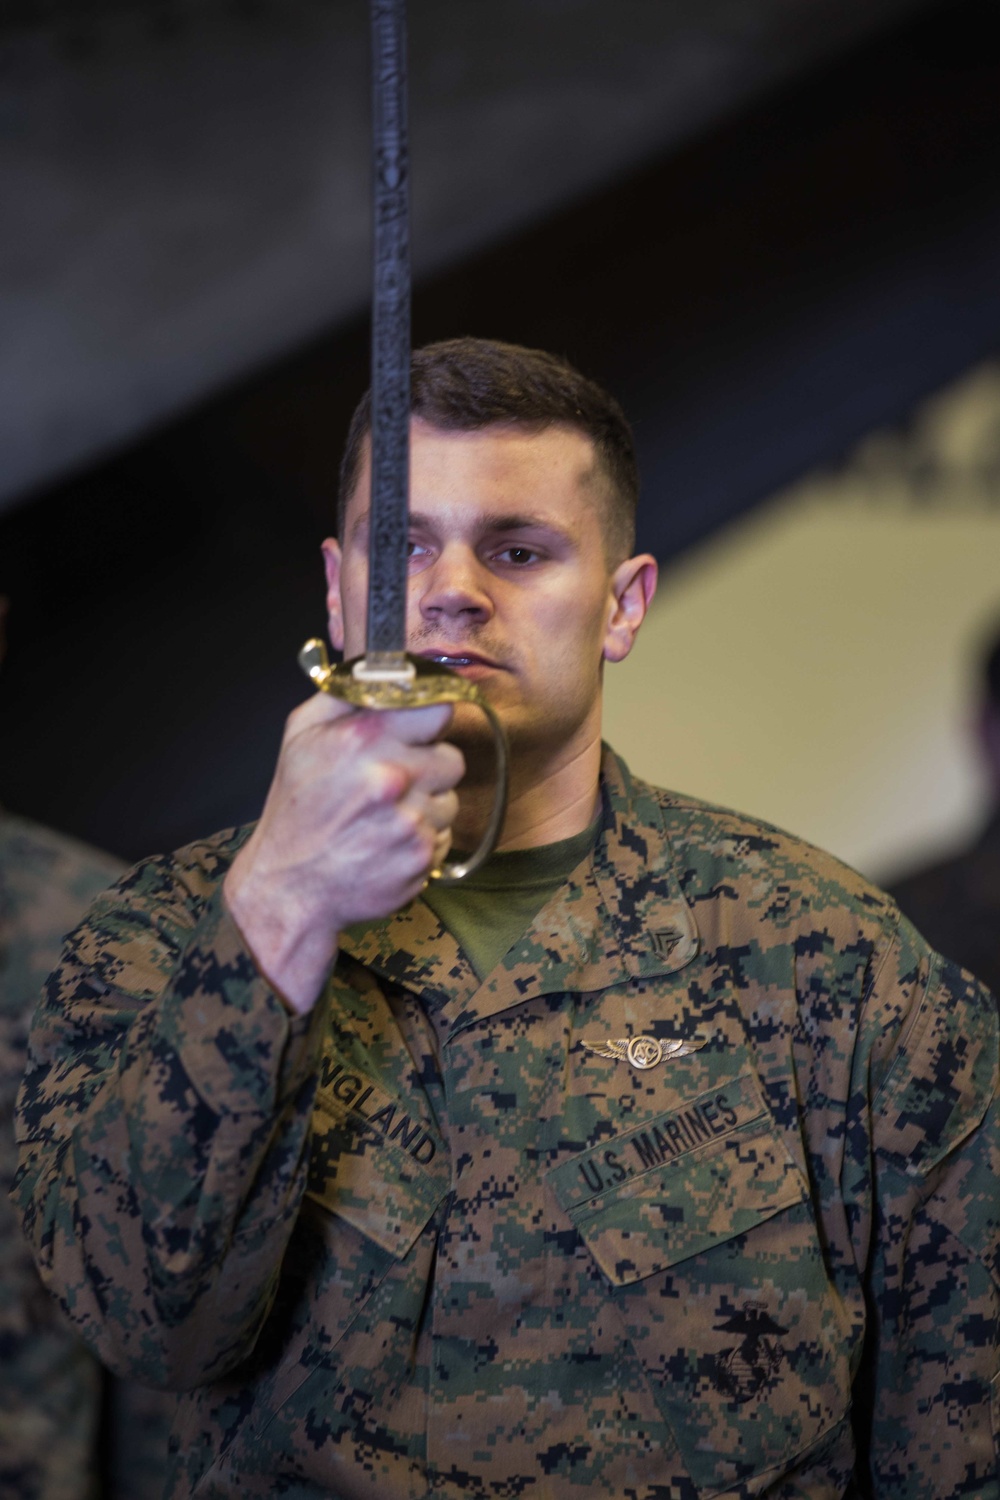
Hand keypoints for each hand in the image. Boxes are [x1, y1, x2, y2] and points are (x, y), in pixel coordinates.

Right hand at [224, 692, 463, 1012]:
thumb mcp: (300, 735)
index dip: (430, 722)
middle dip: (427, 769)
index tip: (421, 731)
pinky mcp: (421, 858)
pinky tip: (386, 844)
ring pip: (449, 802)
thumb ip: (345, 694)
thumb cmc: (295, 809)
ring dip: (425, 808)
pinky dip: (421, 842)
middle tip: (393, 782)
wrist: (288, 888)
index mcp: (363, 738)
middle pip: (452, 760)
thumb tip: (384, 668)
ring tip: (383, 819)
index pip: (439, 711)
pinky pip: (444, 838)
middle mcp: (391, 778)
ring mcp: (409, 822)